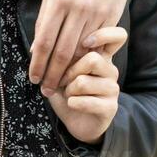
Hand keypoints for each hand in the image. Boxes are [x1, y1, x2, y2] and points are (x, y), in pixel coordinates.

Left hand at [29, 0, 131, 93]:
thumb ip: (45, 17)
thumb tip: (38, 45)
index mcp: (58, 1)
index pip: (44, 41)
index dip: (38, 63)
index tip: (33, 78)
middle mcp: (77, 9)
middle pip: (63, 51)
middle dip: (53, 74)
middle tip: (46, 90)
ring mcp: (96, 13)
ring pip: (82, 50)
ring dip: (70, 71)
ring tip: (61, 84)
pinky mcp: (112, 15)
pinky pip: (99, 43)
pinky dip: (89, 58)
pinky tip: (82, 69)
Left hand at [47, 26, 126, 144]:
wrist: (76, 122)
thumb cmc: (68, 92)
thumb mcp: (61, 71)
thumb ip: (58, 55)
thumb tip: (38, 45)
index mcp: (102, 56)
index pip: (118, 36)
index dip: (104, 35)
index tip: (85, 43)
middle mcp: (111, 70)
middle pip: (93, 59)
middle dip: (69, 72)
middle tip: (63, 81)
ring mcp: (113, 89)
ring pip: (84, 82)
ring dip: (69, 91)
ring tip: (69, 95)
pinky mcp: (110, 107)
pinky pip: (87, 101)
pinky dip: (73, 103)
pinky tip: (72, 104)